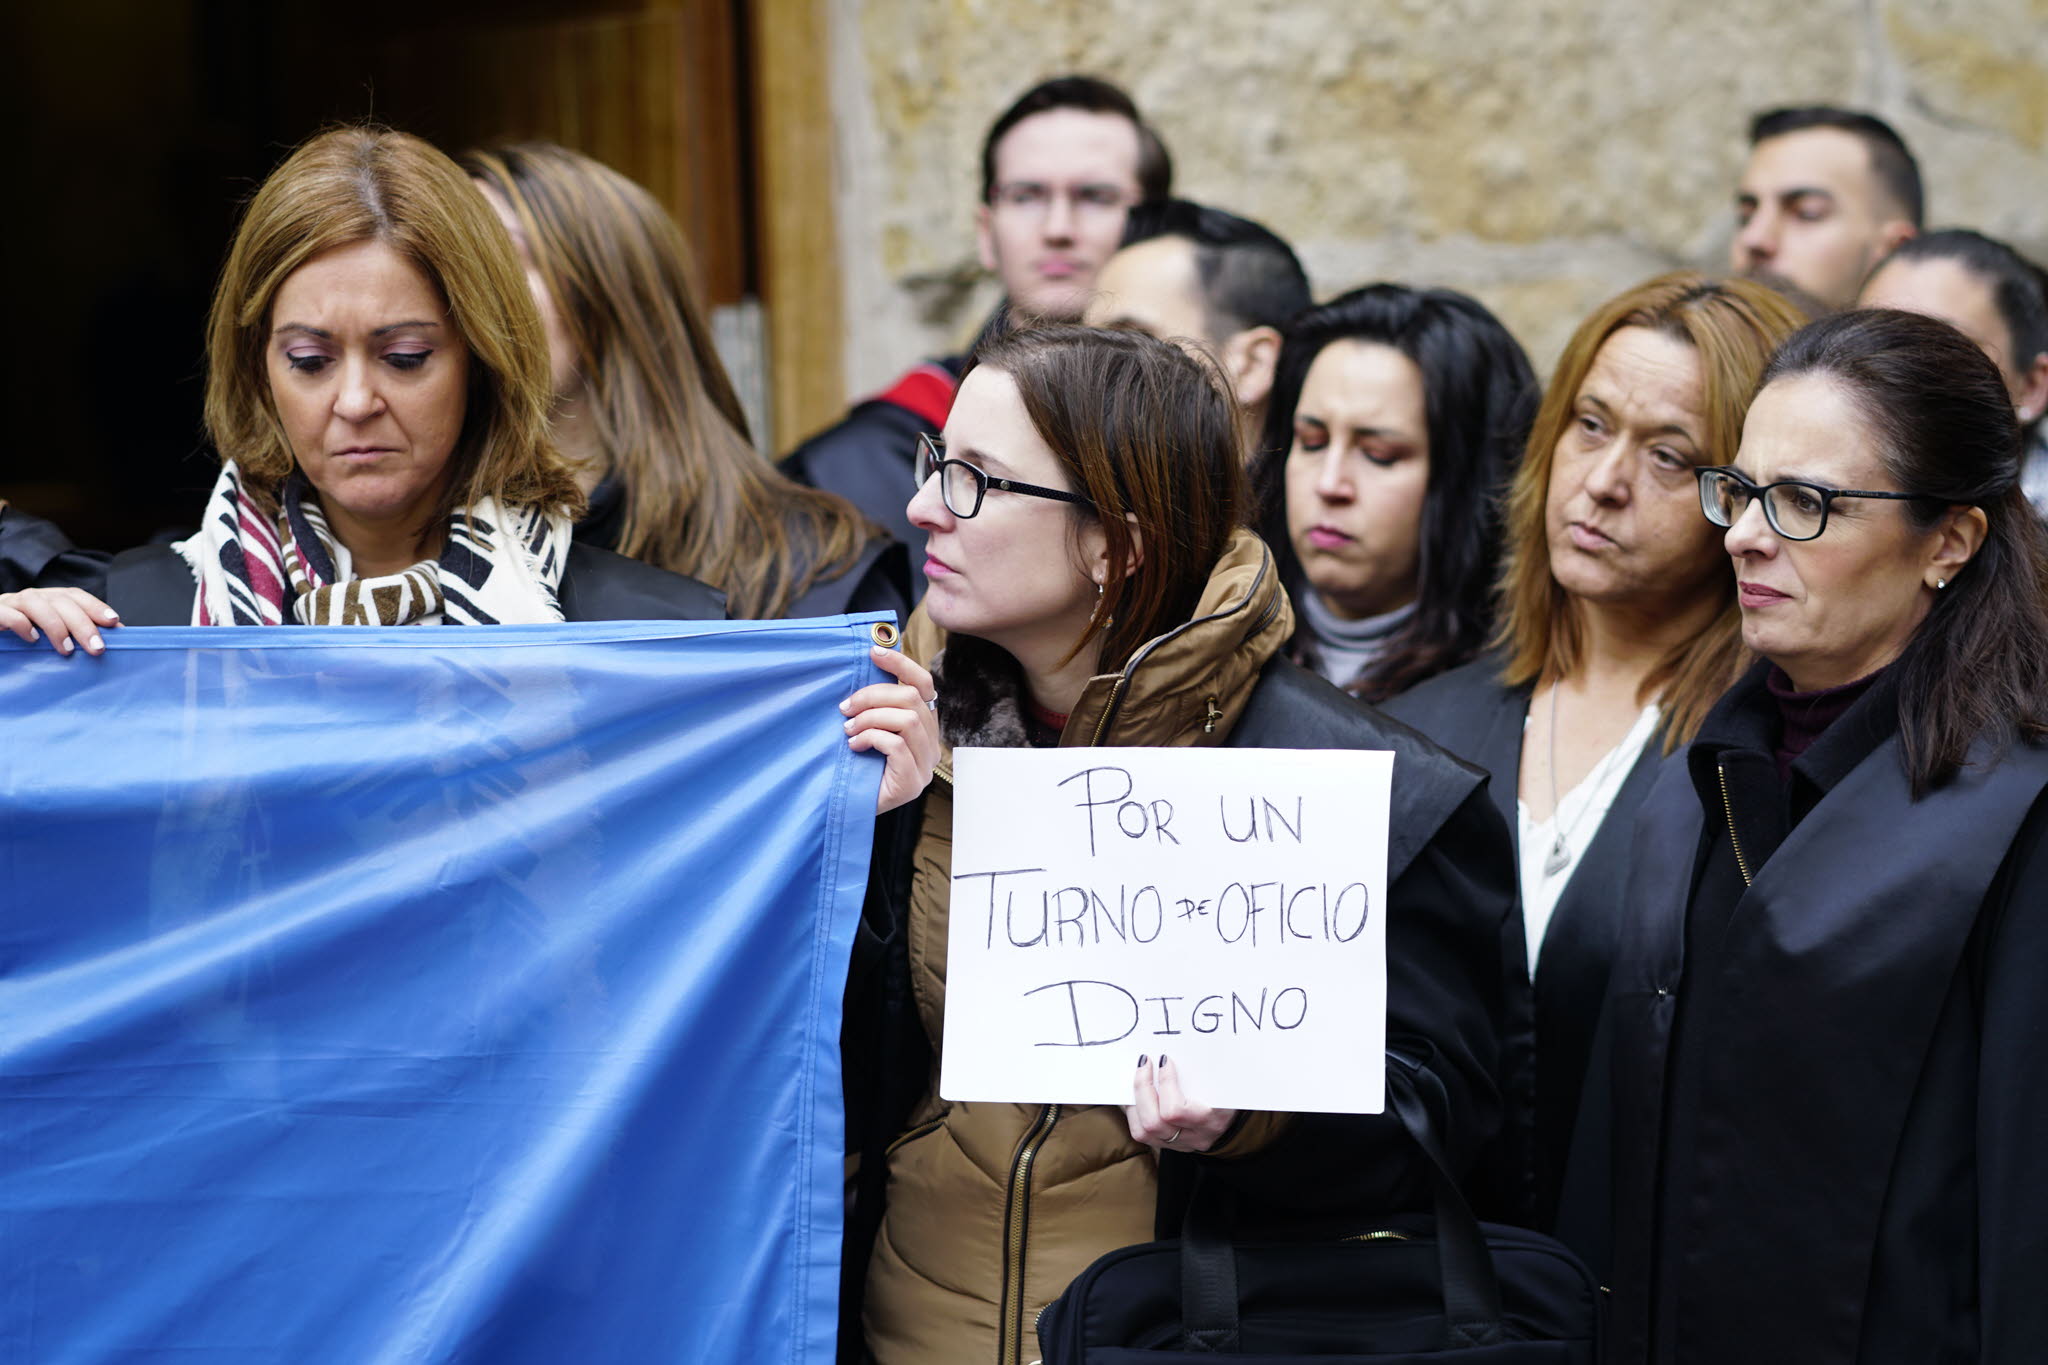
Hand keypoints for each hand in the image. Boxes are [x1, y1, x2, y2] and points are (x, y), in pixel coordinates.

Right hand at [0, 587, 120, 656]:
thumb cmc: (21, 642)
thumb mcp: (51, 638)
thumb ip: (77, 635)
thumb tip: (117, 637)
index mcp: (47, 600)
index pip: (74, 596)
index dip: (95, 606)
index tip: (114, 622)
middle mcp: (30, 598)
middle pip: (60, 601)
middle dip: (82, 624)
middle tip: (96, 648)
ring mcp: (9, 604)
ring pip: (34, 602)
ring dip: (55, 625)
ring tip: (66, 649)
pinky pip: (6, 613)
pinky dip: (20, 623)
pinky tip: (32, 639)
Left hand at [841, 644, 940, 814]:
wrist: (844, 806)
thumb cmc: (854, 764)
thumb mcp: (866, 725)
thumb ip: (874, 703)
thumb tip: (867, 663)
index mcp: (923, 725)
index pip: (924, 685)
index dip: (901, 665)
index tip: (873, 652)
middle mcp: (930, 744)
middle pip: (912, 699)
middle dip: (873, 696)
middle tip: (846, 708)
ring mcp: (925, 765)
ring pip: (907, 720)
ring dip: (870, 719)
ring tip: (848, 730)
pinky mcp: (913, 783)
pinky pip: (897, 746)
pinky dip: (871, 739)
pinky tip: (855, 746)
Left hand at [1126, 1054, 1234, 1153]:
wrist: (1236, 1122)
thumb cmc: (1229, 1096)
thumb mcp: (1225, 1083)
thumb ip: (1207, 1070)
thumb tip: (1175, 1053)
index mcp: (1212, 1120)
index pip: (1176, 1110)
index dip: (1165, 1083)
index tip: (1164, 1059)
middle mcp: (1195, 1137)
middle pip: (1155, 1122)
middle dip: (1142, 1088)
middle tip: (1144, 1064)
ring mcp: (1180, 1144)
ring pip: (1144, 1132)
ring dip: (1135, 1101)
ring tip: (1138, 1078)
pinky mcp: (1169, 1146)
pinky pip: (1142, 1134)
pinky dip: (1134, 1112)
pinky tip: (1138, 1095)